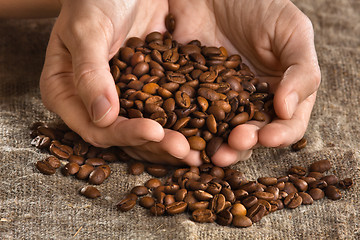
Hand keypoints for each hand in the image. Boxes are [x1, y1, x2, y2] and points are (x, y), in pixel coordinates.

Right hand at [40, 0, 190, 164]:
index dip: (125, 134)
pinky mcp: (146, 88)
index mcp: (67, 92)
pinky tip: (203, 128)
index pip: (95, 127)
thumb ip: (89, 71)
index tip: (155, 132)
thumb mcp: (87, 30)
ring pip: (146, 128)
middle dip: (155, 144)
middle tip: (187, 151)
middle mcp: (93, 101)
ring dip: (172, 139)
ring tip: (199, 148)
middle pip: (124, 135)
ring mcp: (122, 97)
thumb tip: (102, 117)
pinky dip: (182, 120)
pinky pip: (163, 109)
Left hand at [169, 0, 320, 165]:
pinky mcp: (191, 92)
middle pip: (251, 134)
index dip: (280, 134)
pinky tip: (183, 135)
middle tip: (233, 145)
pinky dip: (186, 128)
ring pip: (219, 132)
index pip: (287, 123)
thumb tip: (287, 109)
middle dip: (243, 145)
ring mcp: (218, 100)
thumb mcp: (291, 31)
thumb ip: (301, 70)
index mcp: (280, 92)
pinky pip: (189, 114)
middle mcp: (250, 102)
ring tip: (210, 152)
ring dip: (215, 144)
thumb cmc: (261, 6)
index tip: (268, 136)